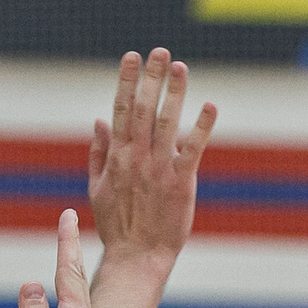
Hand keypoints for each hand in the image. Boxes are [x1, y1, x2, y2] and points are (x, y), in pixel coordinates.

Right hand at [20, 210, 105, 307]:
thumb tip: (29, 285)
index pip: (70, 274)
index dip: (67, 244)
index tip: (67, 215)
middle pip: (77, 280)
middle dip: (71, 250)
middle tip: (68, 222)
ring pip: (77, 299)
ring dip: (71, 274)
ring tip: (70, 258)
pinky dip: (68, 301)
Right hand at [88, 48, 216, 265]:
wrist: (137, 255)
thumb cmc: (118, 223)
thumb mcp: (98, 187)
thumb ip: (98, 152)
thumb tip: (98, 120)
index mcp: (117, 156)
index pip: (121, 110)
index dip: (126, 81)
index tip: (132, 57)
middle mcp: (136, 157)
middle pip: (144, 109)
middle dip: (151, 78)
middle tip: (160, 51)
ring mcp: (158, 168)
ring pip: (167, 122)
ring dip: (174, 93)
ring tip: (180, 67)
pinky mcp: (180, 183)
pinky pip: (192, 150)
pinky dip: (201, 127)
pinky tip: (210, 106)